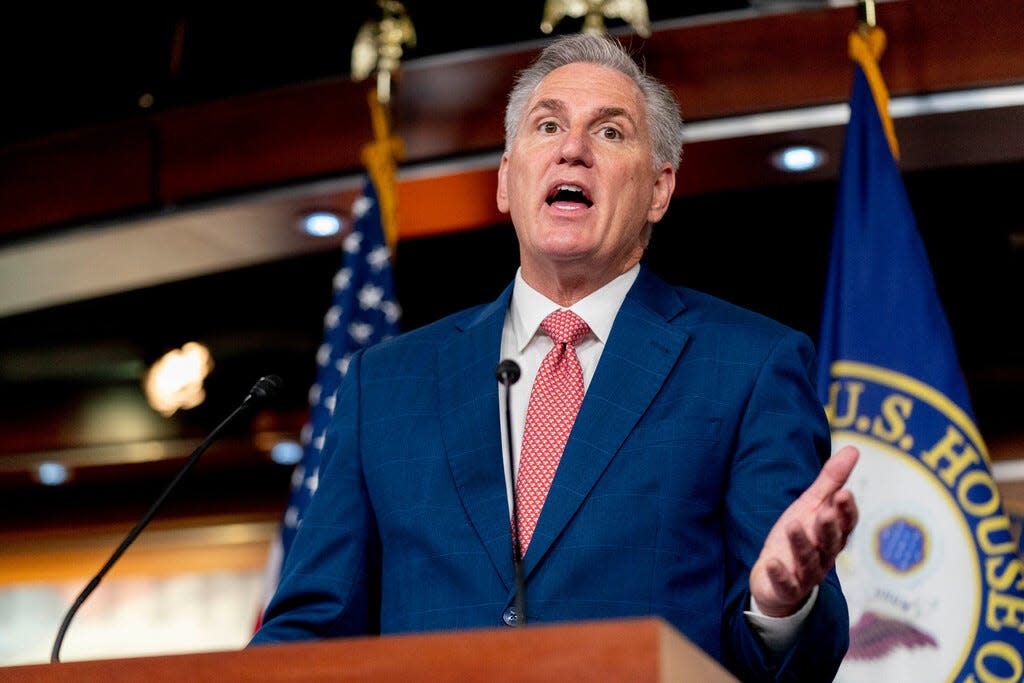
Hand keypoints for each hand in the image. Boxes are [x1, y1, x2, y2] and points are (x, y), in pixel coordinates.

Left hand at [749, 444, 859, 616]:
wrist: (777, 578)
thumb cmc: (799, 536)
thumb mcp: (812, 505)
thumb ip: (831, 480)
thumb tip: (854, 448)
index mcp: (832, 534)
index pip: (846, 523)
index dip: (846, 510)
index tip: (844, 493)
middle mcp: (824, 554)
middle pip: (830, 542)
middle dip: (829, 527)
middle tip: (826, 512)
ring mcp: (806, 573)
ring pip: (807, 560)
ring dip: (801, 544)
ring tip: (793, 525)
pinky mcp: (786, 587)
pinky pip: (785, 583)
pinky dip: (779, 574)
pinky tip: (772, 563)